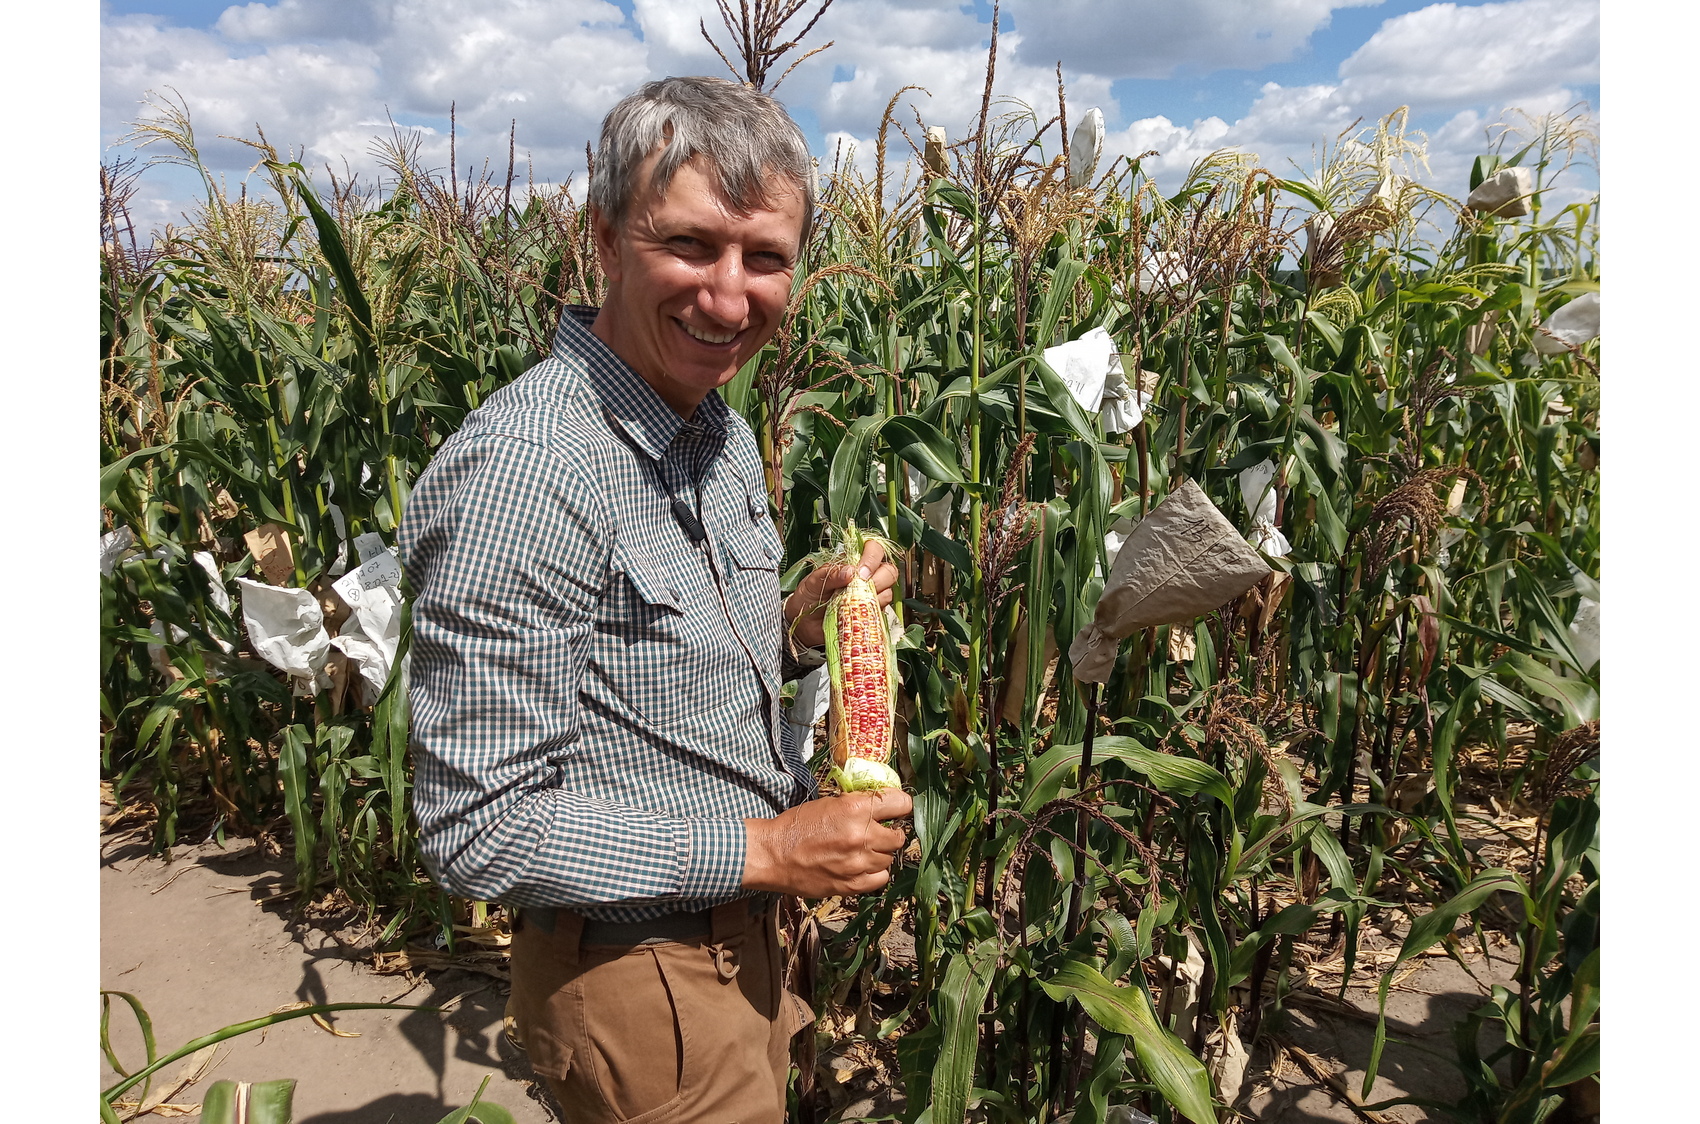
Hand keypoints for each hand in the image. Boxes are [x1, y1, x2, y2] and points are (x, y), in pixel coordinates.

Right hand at [741, 787, 913, 897]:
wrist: (773, 855)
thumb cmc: (798, 825)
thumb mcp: (829, 803)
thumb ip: (858, 805)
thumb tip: (883, 806)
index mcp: (856, 809)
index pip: (902, 804)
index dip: (901, 805)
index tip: (898, 809)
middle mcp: (863, 836)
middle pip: (898, 837)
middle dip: (890, 833)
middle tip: (877, 833)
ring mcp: (859, 863)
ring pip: (889, 859)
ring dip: (880, 854)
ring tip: (863, 851)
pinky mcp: (853, 885)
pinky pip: (881, 878)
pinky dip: (875, 872)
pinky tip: (862, 867)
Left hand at [784, 539, 899, 648]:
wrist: (804, 623)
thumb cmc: (808, 597)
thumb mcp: (813, 581)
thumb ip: (831, 574)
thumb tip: (851, 571)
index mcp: (853, 562)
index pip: (874, 549)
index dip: (872, 557)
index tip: (860, 572)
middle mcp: (865, 577)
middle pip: (888, 570)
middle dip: (878, 578)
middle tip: (860, 588)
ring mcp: (869, 595)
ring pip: (888, 591)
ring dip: (874, 597)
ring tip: (855, 602)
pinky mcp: (870, 613)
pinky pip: (881, 611)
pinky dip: (872, 612)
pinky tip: (857, 613)